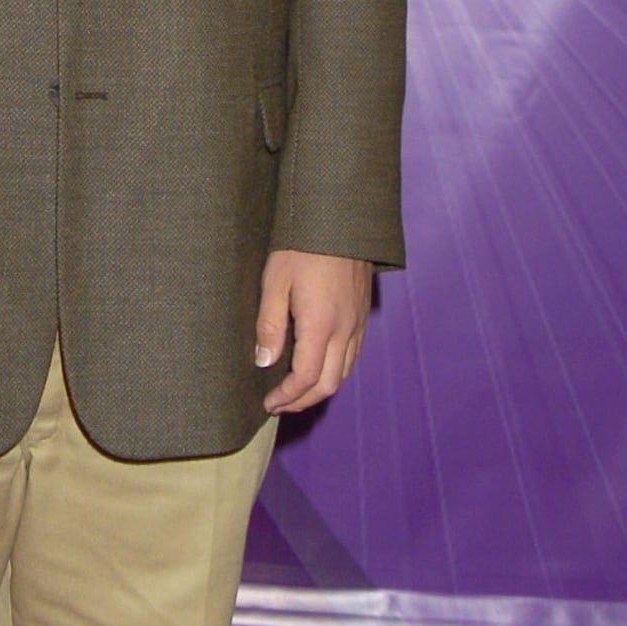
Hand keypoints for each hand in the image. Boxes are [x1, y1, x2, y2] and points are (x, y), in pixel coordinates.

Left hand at [255, 250, 371, 414]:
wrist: (339, 220)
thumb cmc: (301, 247)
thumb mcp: (274, 282)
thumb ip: (269, 325)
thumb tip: (264, 362)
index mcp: (320, 326)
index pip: (305, 378)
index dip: (286, 396)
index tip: (268, 402)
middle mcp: (344, 331)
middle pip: (329, 384)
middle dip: (303, 401)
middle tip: (279, 405)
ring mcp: (357, 324)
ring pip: (344, 372)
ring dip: (320, 389)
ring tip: (295, 393)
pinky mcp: (362, 315)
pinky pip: (352, 356)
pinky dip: (335, 372)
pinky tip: (318, 368)